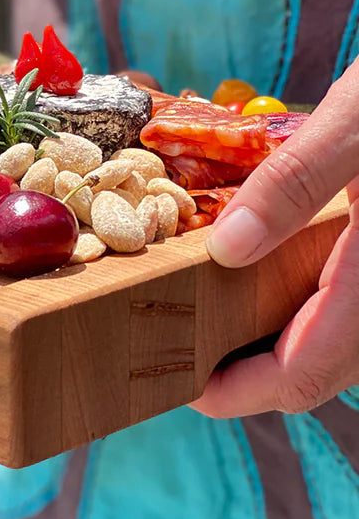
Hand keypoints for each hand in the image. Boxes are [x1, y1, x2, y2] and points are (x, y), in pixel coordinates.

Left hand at [191, 63, 358, 417]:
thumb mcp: (358, 125)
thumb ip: (295, 183)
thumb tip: (228, 248)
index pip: (304, 373)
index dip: (237, 393)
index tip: (180, 388)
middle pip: (313, 372)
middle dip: (245, 378)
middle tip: (178, 354)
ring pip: (330, 346)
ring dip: (270, 348)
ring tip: (203, 322)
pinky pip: (341, 311)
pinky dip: (294, 313)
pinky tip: (252, 281)